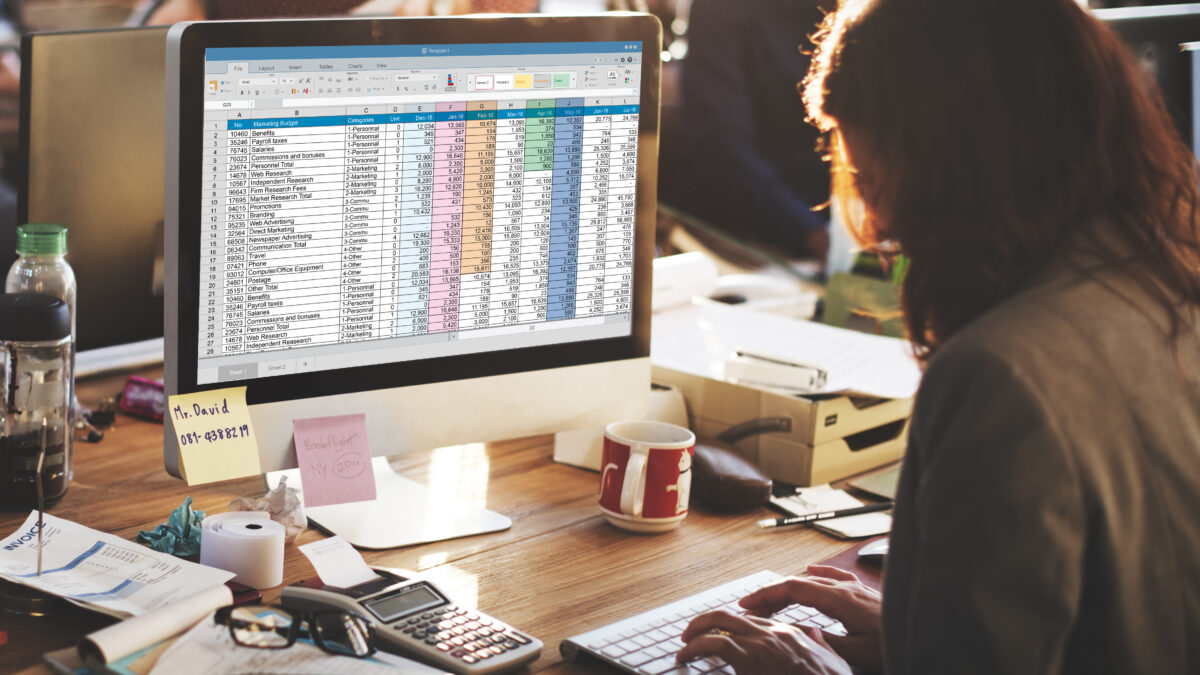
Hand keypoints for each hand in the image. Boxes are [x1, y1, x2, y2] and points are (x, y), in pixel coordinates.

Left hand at [677, 609, 851, 674]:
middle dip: (707, 622)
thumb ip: (820, 647)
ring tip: (684, 645)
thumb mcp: (833, 663)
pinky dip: (694, 647)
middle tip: (691, 634)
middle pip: (732, 615)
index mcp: (793, 634)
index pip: (757, 619)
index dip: (734, 624)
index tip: (719, 633)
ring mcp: (763, 643)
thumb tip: (814, 636)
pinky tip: (685, 656)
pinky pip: (714, 643)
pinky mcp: (750, 657)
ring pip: (720, 622)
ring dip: (697, 631)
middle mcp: (776, 632)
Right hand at [738, 564, 883, 671]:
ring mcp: (855, 589)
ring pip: (813, 581)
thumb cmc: (896, 645)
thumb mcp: (857, 653)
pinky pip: (834, 577)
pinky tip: (811, 570)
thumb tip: (798, 634)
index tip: (747, 605)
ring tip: (770, 602)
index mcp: (840, 600)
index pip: (793, 589)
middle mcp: (845, 588)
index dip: (767, 595)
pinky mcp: (864, 594)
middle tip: (750, 609)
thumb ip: (825, 642)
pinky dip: (817, 574)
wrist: (928, 636)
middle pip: (798, 583)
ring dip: (789, 590)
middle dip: (771, 595)